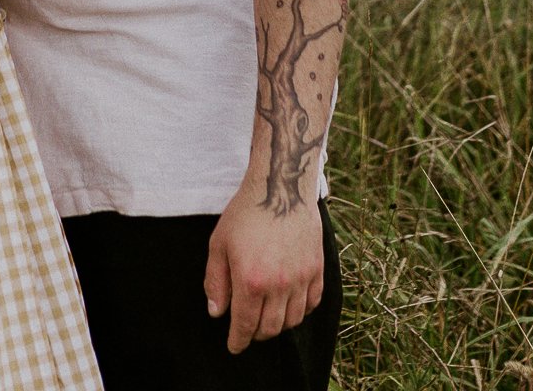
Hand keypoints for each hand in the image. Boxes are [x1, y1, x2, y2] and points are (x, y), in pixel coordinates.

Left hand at [204, 184, 323, 353]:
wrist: (280, 187)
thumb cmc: (245, 212)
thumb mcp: (219, 243)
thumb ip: (216, 281)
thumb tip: (216, 312)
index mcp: (251, 280)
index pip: (244, 325)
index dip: (238, 340)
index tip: (234, 346)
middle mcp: (279, 285)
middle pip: (270, 328)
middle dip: (256, 334)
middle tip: (248, 329)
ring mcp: (301, 278)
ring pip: (292, 320)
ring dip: (278, 324)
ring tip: (266, 315)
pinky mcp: (317, 270)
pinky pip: (311, 303)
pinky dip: (300, 311)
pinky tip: (289, 303)